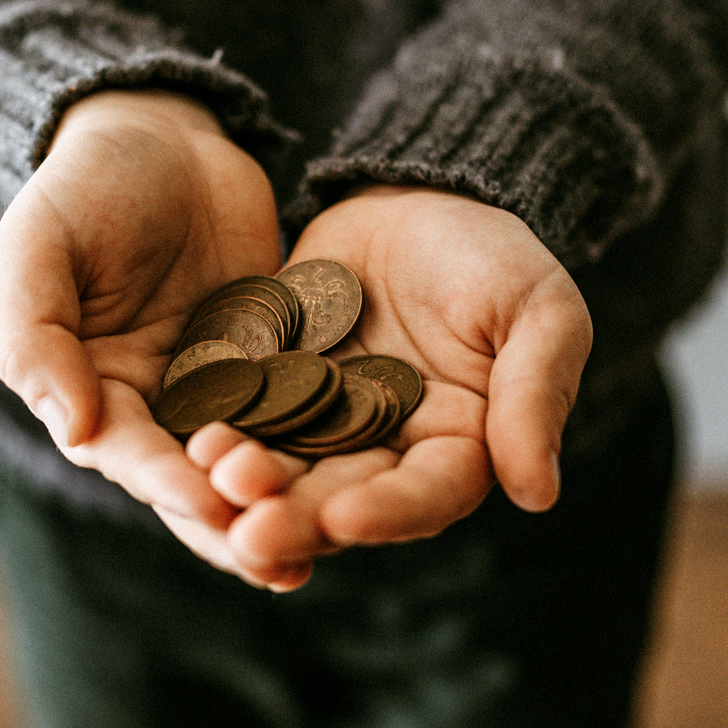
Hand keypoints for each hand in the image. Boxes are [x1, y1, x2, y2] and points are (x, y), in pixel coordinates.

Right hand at [0, 90, 292, 580]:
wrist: (160, 134)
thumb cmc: (83, 185)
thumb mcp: (39, 245)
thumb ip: (38, 334)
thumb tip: (75, 430)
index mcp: (91, 391)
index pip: (129, 454)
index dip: (167, 482)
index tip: (211, 504)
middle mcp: (155, 406)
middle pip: (193, 482)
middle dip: (233, 523)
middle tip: (280, 562)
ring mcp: (219, 388)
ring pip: (251, 462)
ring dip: (282, 505)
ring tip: (325, 547)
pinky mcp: (274, 362)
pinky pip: (299, 411)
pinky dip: (323, 447)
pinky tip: (366, 476)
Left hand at [188, 184, 591, 589]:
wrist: (416, 195)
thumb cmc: (494, 254)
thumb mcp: (538, 312)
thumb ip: (534, 396)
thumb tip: (539, 494)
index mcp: (457, 448)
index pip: (426, 495)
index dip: (387, 513)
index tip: (344, 519)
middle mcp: (384, 451)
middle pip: (341, 499)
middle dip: (297, 517)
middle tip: (249, 533)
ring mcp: (321, 421)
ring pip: (283, 468)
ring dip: (248, 484)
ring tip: (213, 480)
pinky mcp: (270, 385)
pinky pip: (241, 414)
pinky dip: (217, 428)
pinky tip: (188, 437)